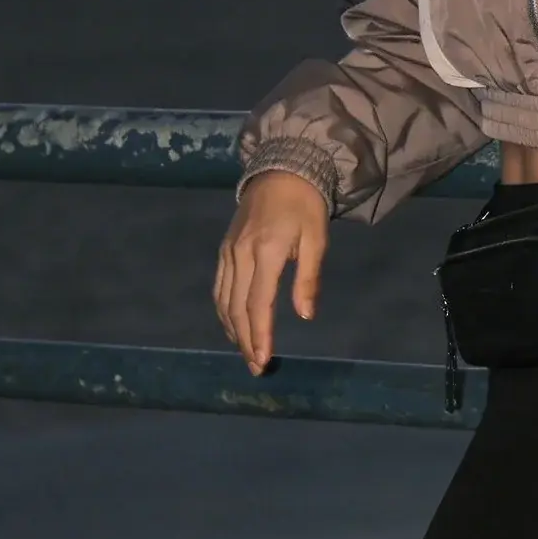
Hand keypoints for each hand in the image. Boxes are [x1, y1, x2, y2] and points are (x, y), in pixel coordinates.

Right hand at [213, 171, 329, 374]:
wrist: (281, 171)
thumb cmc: (305, 206)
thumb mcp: (317, 239)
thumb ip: (309, 278)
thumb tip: (305, 315)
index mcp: (266, 251)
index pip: (258, 303)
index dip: (260, 334)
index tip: (263, 359)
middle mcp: (241, 254)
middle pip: (237, 307)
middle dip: (245, 341)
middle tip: (256, 368)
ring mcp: (228, 252)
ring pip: (224, 300)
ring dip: (232, 330)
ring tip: (245, 353)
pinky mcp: (224, 249)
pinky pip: (220, 287)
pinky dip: (224, 311)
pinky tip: (232, 326)